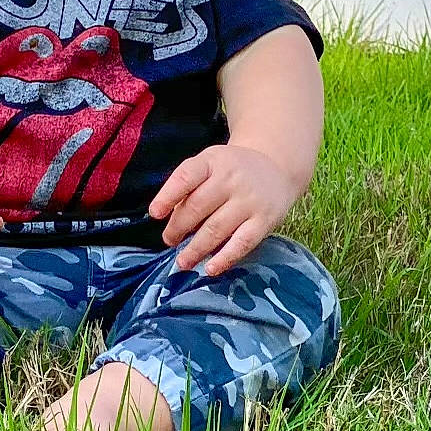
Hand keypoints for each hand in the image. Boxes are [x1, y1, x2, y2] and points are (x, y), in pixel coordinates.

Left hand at [146, 144, 296, 276]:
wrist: (276, 167)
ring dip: (195, 249)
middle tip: (169, 240)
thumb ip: (190, 186)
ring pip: (216, 228)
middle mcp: (231, 178)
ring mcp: (249, 200)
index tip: (155, 214)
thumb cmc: (231, 170)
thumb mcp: (210, 164)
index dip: (168, 196)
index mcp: (212, 161)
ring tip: (182, 262)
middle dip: (178, 227)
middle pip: (198, 206)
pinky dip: (225, 258)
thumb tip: (168, 219)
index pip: (186, 176)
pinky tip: (210, 269)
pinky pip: (242, 243)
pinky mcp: (264, 221)